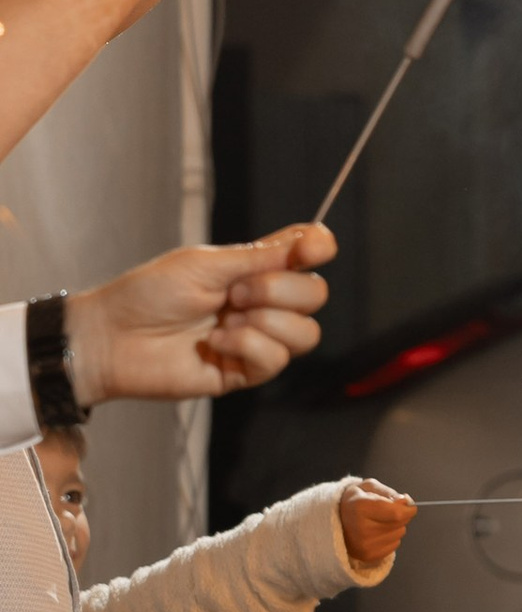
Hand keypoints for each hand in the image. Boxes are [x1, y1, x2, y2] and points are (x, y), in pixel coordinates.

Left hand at [64, 225, 336, 403]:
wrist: (114, 337)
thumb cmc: (149, 294)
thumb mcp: (206, 264)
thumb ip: (261, 255)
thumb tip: (313, 240)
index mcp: (253, 270)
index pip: (306, 257)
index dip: (318, 249)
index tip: (313, 249)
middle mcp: (262, 304)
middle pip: (315, 295)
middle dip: (280, 290)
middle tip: (235, 292)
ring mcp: (256, 339)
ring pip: (306, 333)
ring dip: (266, 321)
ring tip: (225, 318)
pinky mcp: (246, 372)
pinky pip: (276, 359)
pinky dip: (248, 345)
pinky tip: (216, 342)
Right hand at [338, 480, 414, 570]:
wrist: (334, 522)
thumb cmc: (354, 501)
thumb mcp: (368, 487)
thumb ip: (389, 492)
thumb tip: (405, 502)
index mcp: (360, 507)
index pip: (397, 513)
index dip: (408, 509)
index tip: (409, 505)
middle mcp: (361, 529)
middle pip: (400, 524)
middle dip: (401, 515)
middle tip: (386, 511)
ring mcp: (364, 545)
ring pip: (399, 534)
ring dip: (395, 527)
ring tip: (378, 522)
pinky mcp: (368, 556)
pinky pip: (394, 545)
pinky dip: (390, 538)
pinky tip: (376, 532)